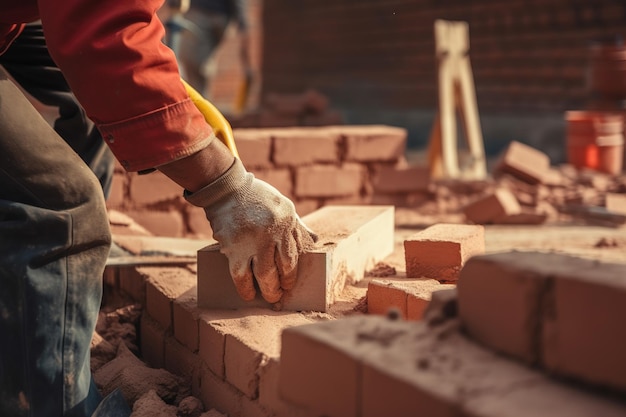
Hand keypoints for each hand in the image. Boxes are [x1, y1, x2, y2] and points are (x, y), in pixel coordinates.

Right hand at [185, 159, 316, 302]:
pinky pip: (242, 275)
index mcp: (287, 221)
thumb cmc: (258, 198)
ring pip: (265, 275)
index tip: (289, 283)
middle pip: (284, 267)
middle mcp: (273, 231)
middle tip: (279, 294)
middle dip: (282, 285)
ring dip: (267, 290)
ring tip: (267, 296)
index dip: (292, 274)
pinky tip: (248, 294)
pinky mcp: (234, 246)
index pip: (294, 255)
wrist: (227, 189)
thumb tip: (315, 241)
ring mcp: (254, 239)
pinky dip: (245, 289)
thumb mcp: (284, 206)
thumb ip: (298, 225)